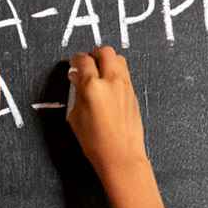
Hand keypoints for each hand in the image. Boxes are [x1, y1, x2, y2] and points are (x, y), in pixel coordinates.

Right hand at [67, 46, 147, 173]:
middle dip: (94, 54)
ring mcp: (125, 86)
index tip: (73, 64)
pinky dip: (116, 73)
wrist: (121, 155)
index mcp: (92, 86)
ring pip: (119, 59)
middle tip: (87, 63)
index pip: (83, 60)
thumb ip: (76, 93)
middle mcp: (111, 82)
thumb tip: (77, 79)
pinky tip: (108, 85)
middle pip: (104, 51)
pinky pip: (125, 74)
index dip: (76, 60)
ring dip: (107, 60)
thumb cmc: (96, 142)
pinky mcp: (133, 94)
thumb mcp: (75, 117)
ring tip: (99, 72)